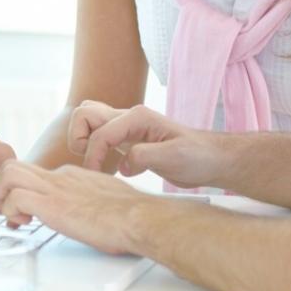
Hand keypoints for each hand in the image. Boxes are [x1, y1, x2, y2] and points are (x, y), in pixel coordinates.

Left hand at [0, 161, 146, 255]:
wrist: (140, 218)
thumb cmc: (130, 216)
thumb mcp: (102, 201)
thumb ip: (85, 202)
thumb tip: (80, 214)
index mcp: (70, 176)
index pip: (31, 174)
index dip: (17, 192)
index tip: (19, 212)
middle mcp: (59, 177)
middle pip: (12, 165)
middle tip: (4, 211)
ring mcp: (55, 188)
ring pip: (6, 174)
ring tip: (8, 216)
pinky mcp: (53, 204)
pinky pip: (15, 198)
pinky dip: (10, 211)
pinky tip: (22, 224)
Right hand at [68, 100, 226, 188]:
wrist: (212, 160)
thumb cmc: (198, 156)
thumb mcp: (174, 157)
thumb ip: (144, 156)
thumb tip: (123, 164)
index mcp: (137, 118)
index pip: (100, 133)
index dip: (93, 156)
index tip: (96, 176)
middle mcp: (128, 117)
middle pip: (84, 114)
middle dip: (79, 138)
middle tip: (90, 163)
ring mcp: (126, 127)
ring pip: (88, 120)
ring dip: (83, 141)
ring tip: (95, 163)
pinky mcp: (126, 140)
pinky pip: (98, 135)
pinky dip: (93, 149)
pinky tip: (108, 168)